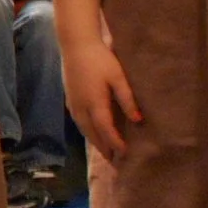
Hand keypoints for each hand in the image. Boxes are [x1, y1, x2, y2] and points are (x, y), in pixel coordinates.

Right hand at [60, 34, 142, 161]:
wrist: (76, 44)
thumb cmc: (101, 58)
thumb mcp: (118, 77)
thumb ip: (127, 99)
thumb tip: (137, 120)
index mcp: (95, 103)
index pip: (105, 130)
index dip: (115, 143)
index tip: (125, 154)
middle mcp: (81, 107)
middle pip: (92, 133)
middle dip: (103, 148)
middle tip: (113, 162)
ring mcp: (73, 103)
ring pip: (83, 129)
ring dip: (93, 141)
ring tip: (103, 151)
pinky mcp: (69, 98)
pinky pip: (78, 121)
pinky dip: (86, 131)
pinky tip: (90, 131)